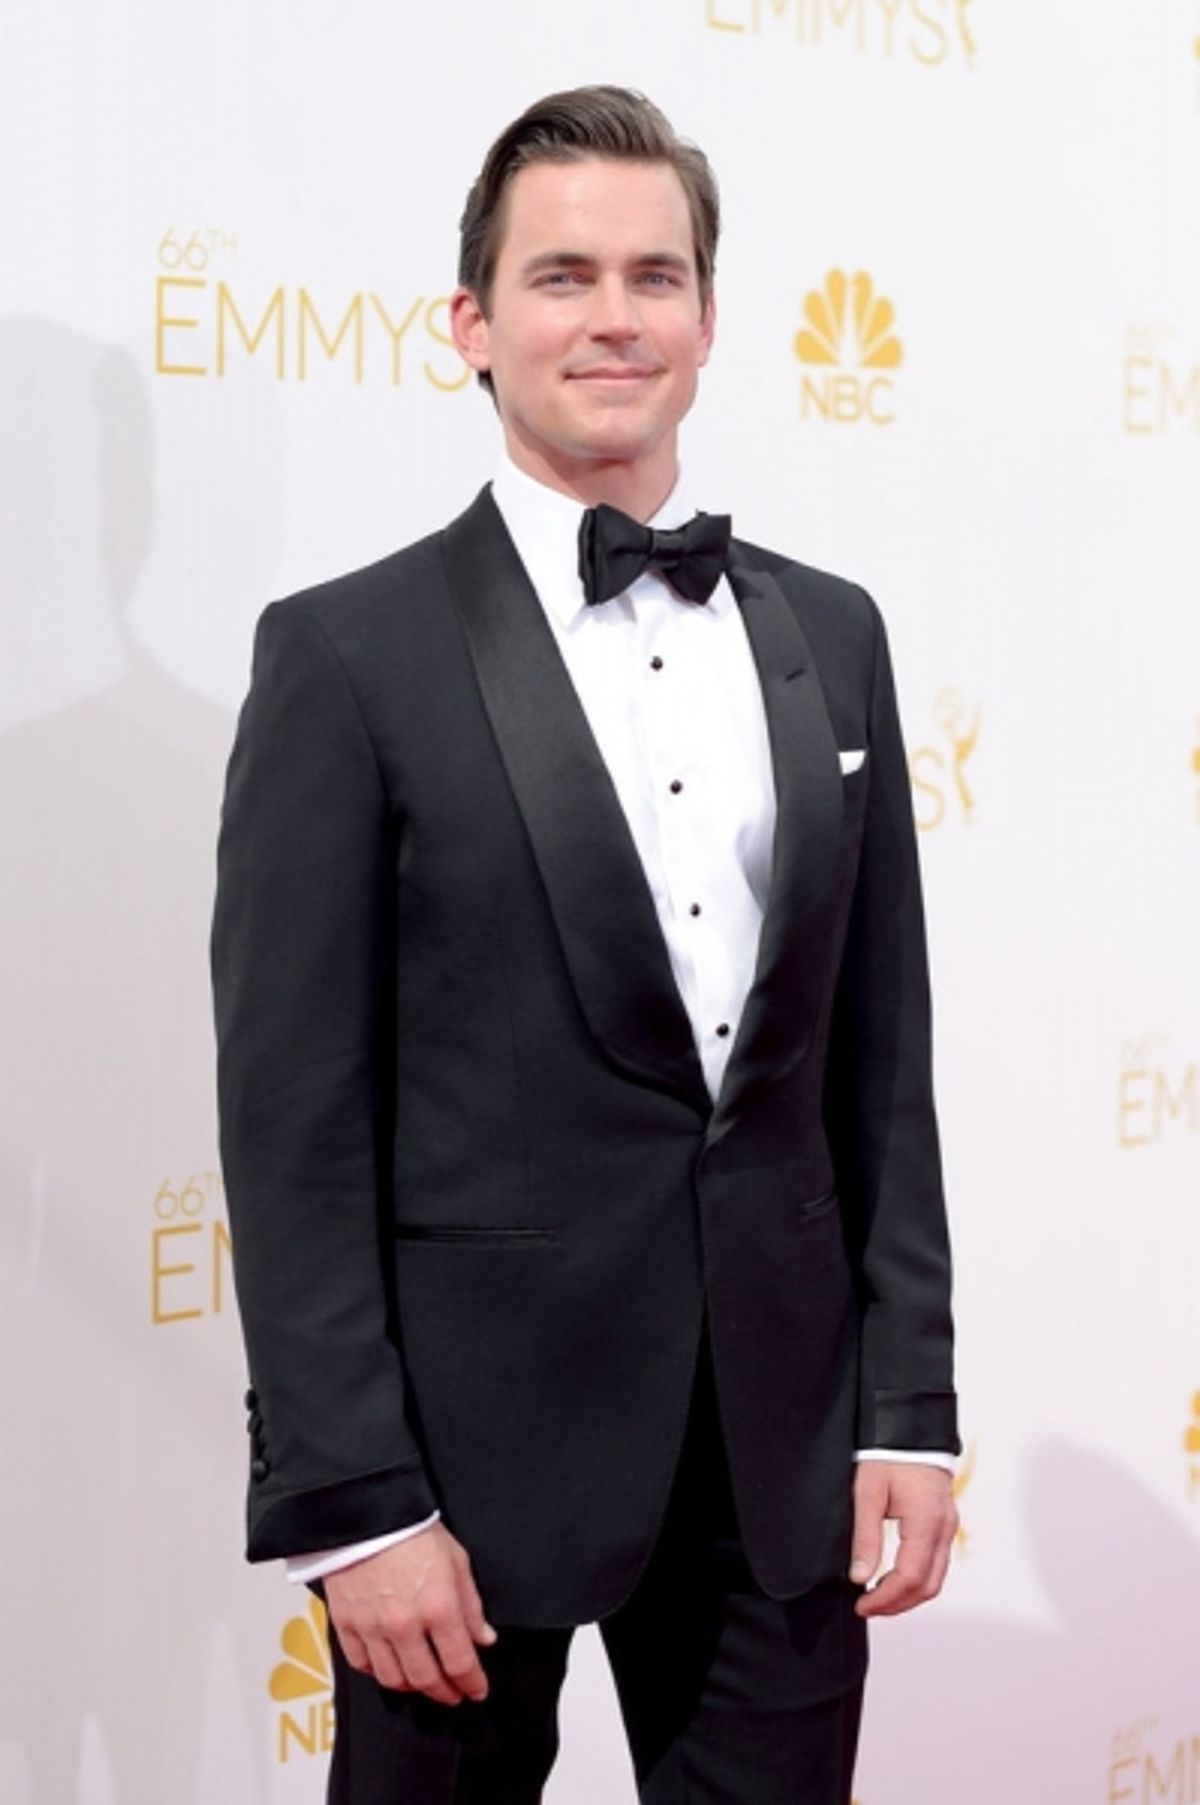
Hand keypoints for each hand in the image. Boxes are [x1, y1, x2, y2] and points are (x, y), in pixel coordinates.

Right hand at [324, 1522, 497, 1703]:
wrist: (368, 1511)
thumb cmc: (413, 1528)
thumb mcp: (457, 1560)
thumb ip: (471, 1605)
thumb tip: (483, 1638)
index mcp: (438, 1607)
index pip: (460, 1663)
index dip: (473, 1683)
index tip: (478, 1690)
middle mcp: (405, 1624)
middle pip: (426, 1679)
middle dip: (445, 1692)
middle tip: (453, 1693)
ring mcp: (372, 1627)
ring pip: (393, 1679)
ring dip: (412, 1686)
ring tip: (423, 1681)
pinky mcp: (346, 1623)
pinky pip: (361, 1663)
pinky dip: (377, 1672)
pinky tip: (389, 1666)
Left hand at [849, 1461, 956, 1617]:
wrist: (909, 1427)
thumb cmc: (887, 1454)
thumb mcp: (868, 1492)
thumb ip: (865, 1536)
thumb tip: (859, 1577)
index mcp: (926, 1521)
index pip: (910, 1578)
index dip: (885, 1599)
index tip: (861, 1605)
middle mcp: (944, 1527)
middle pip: (928, 1586)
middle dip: (897, 1604)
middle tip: (867, 1608)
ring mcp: (948, 1526)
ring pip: (935, 1578)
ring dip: (908, 1595)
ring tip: (877, 1598)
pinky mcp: (945, 1522)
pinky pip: (936, 1563)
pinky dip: (916, 1579)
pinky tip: (893, 1578)